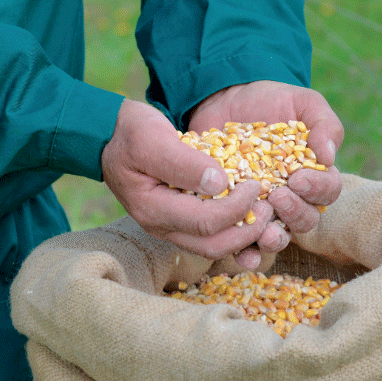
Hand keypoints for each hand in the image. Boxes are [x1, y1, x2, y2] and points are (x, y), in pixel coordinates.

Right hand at [101, 99, 279, 260]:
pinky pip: (211, 236)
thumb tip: (220, 184)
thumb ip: (183, 162)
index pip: (205, 223)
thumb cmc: (131, 133)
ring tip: (268, 215)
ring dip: (246, 236)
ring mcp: (171, 228)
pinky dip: (236, 230)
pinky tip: (254, 217)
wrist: (111, 136)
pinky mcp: (180, 221)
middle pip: (213, 246)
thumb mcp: (152, 138)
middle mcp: (162, 227)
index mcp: (153, 209)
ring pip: (214, 247)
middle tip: (271, 207)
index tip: (256, 185)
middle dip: (248, 231)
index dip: (237, 208)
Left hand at [189, 81, 343, 266]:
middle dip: (295, 214)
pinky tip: (242, 255)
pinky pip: (243, 243)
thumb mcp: (301, 102)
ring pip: (278, 237)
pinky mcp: (234, 215)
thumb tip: (330, 155)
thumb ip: (323, 124)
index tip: (298, 178)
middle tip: (277, 197)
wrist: (224, 99)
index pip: (328, 191)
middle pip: (305, 220)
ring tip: (265, 233)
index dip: (317, 189)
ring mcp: (263, 208)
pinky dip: (245, 254)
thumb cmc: (269, 101)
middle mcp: (292, 197)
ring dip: (274, 241)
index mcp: (313, 173)